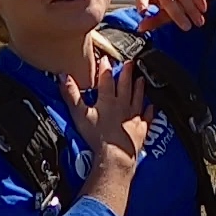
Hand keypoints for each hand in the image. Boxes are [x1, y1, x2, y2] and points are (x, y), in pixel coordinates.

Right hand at [58, 45, 153, 170]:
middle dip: (126, 73)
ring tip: (140, 79)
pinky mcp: (141, 130)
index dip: (105, 69)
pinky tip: (151, 107)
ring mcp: (133, 117)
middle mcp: (123, 105)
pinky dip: (149, 111)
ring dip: (139, 88)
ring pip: (137, 98)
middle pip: (125, 86)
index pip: (106, 80)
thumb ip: (71, 95)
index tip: (106, 59)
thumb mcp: (80, 115)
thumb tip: (63, 77)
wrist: (114, 156)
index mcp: (108, 100)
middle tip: (130, 63)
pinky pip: (147, 117)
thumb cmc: (97, 136)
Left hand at [134, 0, 212, 31]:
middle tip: (187, 26)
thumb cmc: (178, 2)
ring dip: (191, 8)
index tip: (143, 11)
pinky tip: (203, 7)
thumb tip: (141, 28)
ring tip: (198, 20)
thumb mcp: (166, 13)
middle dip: (177, 13)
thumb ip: (155, 20)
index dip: (142, 2)